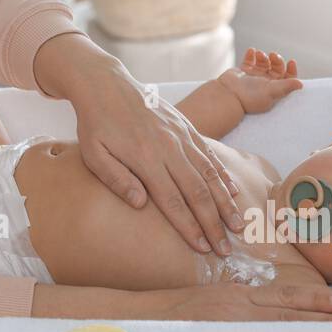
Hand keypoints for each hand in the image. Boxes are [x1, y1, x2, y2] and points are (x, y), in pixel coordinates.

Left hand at [68, 60, 245, 255]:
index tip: (203, 248)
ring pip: (209, 173)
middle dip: (214, 223)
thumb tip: (140, 204)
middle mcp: (169, 148)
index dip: (189, 227)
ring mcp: (181, 136)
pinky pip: (209, 153)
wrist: (106, 84)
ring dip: (225, 202)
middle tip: (226, 248)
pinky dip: (223, 174)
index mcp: (145, 159)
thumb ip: (116, 179)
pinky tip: (233, 190)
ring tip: (238, 224)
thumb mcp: (93, 154)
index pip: (173, 201)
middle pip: (198, 192)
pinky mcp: (186, 126)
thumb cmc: (95, 123)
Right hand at [148, 283, 331, 321]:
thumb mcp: (218, 299)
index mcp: (243, 294)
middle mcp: (242, 304)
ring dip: (309, 326)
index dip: (316, 298)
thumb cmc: (182, 310)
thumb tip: (274, 314)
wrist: (150, 312)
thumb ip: (245, 305)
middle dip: (322, 311)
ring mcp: (233, 320)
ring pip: (280, 324)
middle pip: (290, 309)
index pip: (287, 296)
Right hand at [219, 47, 302, 113]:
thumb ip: (286, 86)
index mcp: (274, 89)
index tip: (291, 62)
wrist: (228, 96)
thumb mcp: (272, 92)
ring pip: (263, 62)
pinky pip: (249, 59)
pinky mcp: (242, 71)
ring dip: (264, 56)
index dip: (291, 70)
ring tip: (259, 54)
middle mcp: (264, 83)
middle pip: (276, 68)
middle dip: (276, 60)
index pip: (287, 79)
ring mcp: (253, 76)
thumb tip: (301, 85)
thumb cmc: (250, 97)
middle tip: (272, 56)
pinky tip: (252, 51)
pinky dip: (251, 54)